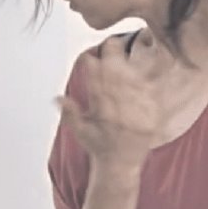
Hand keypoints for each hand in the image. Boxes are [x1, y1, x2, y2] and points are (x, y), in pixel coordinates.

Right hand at [56, 28, 173, 169]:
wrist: (120, 166)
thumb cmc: (98, 146)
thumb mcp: (80, 131)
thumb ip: (70, 114)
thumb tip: (57, 98)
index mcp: (100, 117)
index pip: (96, 87)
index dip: (93, 69)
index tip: (90, 55)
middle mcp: (118, 117)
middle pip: (115, 82)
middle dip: (112, 60)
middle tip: (111, 42)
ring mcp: (136, 119)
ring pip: (132, 87)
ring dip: (127, 68)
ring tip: (125, 52)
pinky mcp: (150, 122)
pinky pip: (149, 99)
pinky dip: (145, 85)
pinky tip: (141, 73)